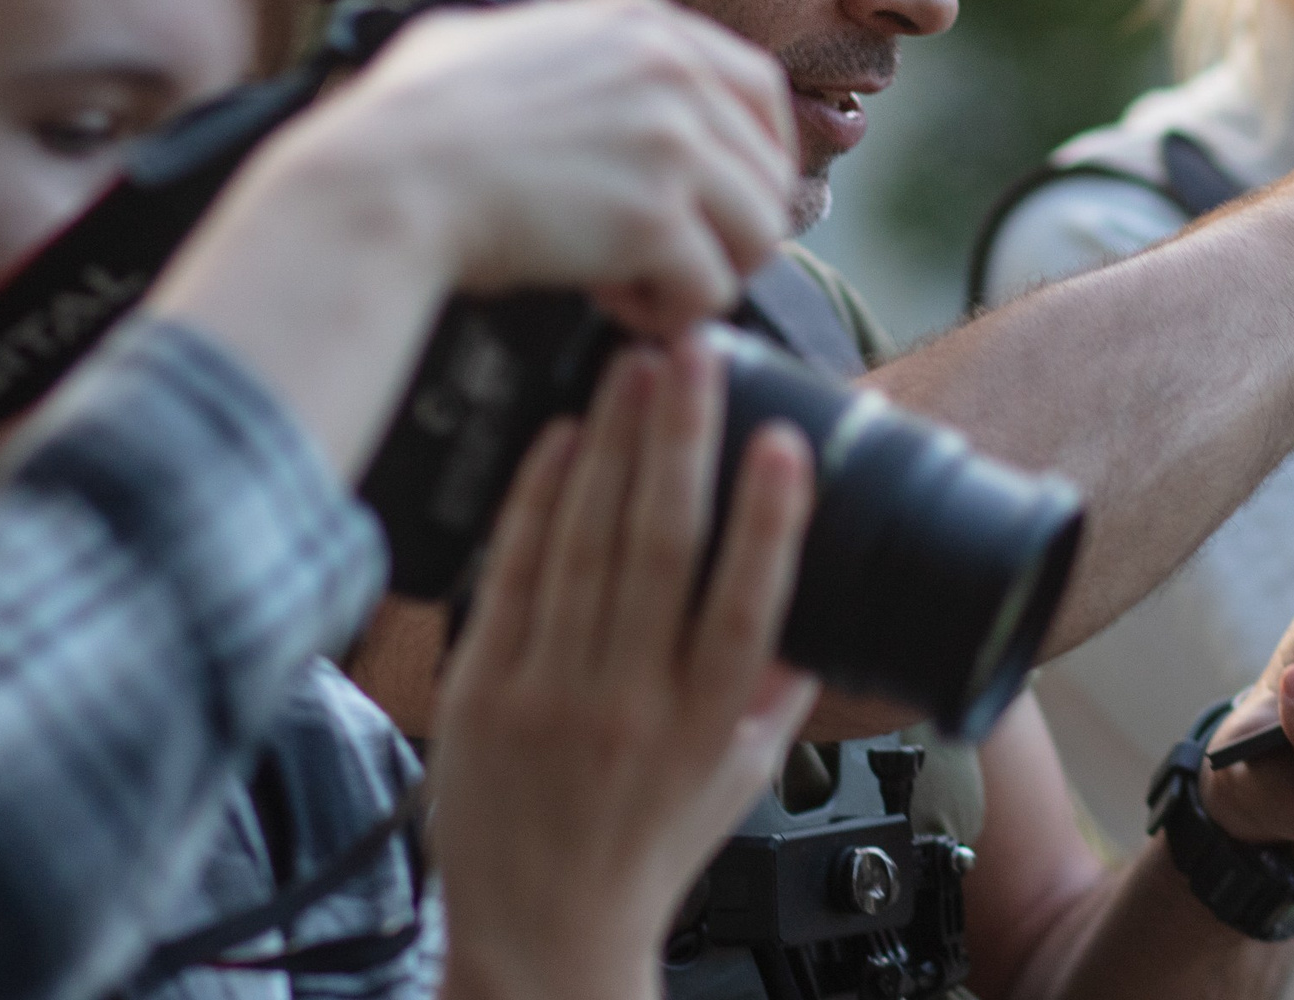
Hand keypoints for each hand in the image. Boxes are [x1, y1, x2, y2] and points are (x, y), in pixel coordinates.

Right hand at [269, 0, 795, 334]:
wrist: (383, 180)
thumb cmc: (409, 117)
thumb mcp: (470, 27)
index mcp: (641, 22)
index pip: (758, 89)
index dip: (755, 157)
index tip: (722, 201)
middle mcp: (672, 69)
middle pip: (769, 171)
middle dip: (727, 228)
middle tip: (664, 258)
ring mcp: (672, 141)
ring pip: (759, 234)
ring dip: (704, 273)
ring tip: (634, 283)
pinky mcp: (657, 216)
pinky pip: (712, 289)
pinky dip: (669, 314)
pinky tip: (611, 300)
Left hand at [431, 337, 818, 999]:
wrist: (540, 940)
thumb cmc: (646, 856)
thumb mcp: (737, 783)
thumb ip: (776, 695)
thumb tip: (812, 612)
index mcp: (707, 725)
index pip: (748, 605)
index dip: (767, 519)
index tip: (781, 442)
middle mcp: (632, 705)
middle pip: (661, 550)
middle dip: (680, 440)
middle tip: (693, 354)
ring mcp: (550, 695)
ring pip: (587, 546)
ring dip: (613, 446)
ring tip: (634, 370)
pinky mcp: (481, 691)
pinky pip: (513, 575)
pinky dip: (536, 501)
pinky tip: (560, 440)